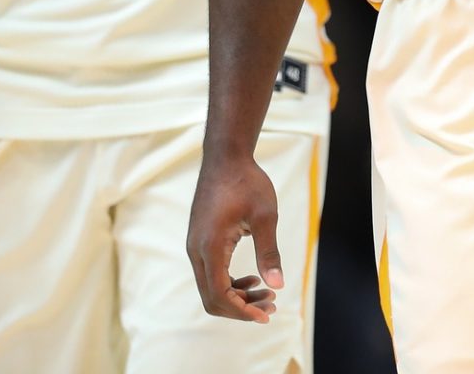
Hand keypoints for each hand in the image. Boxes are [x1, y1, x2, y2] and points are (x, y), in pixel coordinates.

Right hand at [186, 153, 281, 323]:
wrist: (226, 158)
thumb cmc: (247, 183)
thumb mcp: (265, 216)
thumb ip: (269, 252)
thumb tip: (277, 286)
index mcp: (210, 246)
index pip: (219, 294)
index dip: (241, 311)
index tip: (266, 315)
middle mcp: (196, 250)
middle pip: (212, 298)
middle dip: (241, 308)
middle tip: (272, 306)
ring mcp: (196, 247)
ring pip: (211, 288)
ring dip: (237, 297)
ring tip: (268, 295)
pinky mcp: (200, 242)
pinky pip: (211, 274)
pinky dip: (230, 283)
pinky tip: (252, 278)